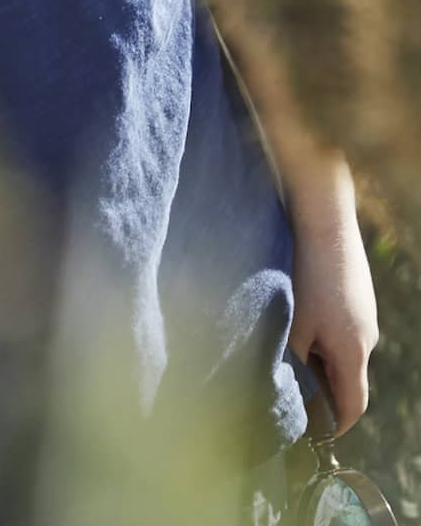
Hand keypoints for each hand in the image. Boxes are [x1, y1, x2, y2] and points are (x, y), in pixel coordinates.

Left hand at [288, 173, 378, 434]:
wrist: (324, 217)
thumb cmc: (307, 273)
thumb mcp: (293, 322)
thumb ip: (291, 360)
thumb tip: (282, 386)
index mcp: (354, 352)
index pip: (353, 406)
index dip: (334, 425)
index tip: (313, 432)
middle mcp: (366, 336)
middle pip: (346, 378)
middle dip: (320, 389)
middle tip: (288, 387)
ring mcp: (363, 313)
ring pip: (340, 350)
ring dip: (316, 356)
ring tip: (284, 347)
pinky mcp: (355, 293)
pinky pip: (339, 325)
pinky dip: (319, 332)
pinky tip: (292, 314)